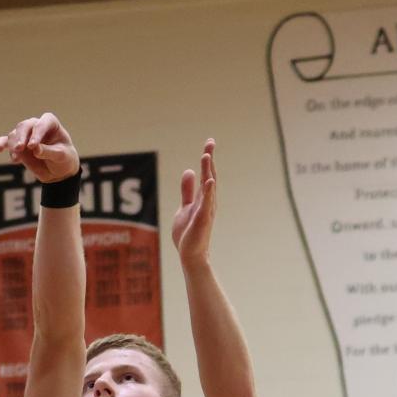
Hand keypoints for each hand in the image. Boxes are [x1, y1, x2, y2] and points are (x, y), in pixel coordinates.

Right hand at [0, 113, 78, 183]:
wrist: (58, 171)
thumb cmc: (64, 159)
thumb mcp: (61, 156)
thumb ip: (49, 152)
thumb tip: (35, 149)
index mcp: (50, 124)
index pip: (42, 123)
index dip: (37, 133)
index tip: (33, 146)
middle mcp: (36, 126)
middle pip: (25, 126)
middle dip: (21, 137)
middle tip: (19, 149)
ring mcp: (25, 135)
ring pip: (15, 134)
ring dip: (13, 144)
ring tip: (16, 158)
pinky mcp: (17, 146)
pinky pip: (6, 142)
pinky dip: (2, 144)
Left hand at [170, 139, 217, 265]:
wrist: (190, 254)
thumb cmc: (189, 233)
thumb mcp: (185, 206)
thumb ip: (187, 190)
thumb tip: (189, 170)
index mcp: (203, 197)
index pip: (206, 174)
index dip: (207, 158)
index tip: (209, 142)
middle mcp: (208, 201)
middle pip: (209, 176)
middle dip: (209, 159)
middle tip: (210, 141)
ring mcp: (206, 210)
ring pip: (208, 187)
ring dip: (208, 171)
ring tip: (206, 156)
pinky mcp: (203, 220)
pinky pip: (206, 204)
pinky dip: (208, 191)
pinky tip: (209, 180)